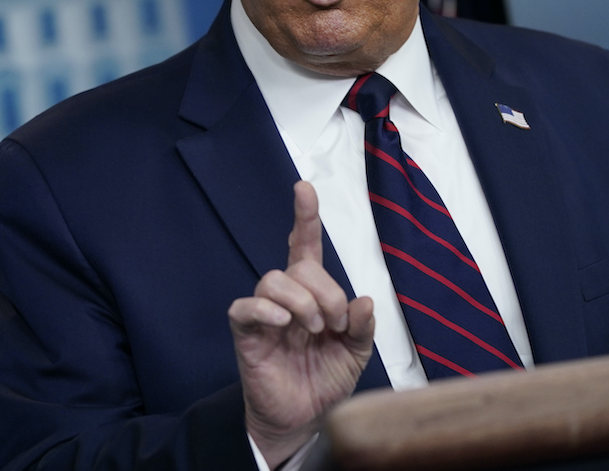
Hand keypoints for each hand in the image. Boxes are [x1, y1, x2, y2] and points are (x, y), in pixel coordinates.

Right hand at [228, 181, 374, 467]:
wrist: (303, 419)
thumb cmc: (324, 380)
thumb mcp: (355, 354)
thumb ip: (361, 326)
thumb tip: (363, 300)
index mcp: (312, 295)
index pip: (305, 247)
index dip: (305, 217)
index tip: (304, 188)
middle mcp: (286, 298)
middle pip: (297, 266)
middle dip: (324, 290)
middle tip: (332, 323)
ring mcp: (264, 314)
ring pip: (273, 279)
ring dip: (301, 301)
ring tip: (312, 329)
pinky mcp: (247, 334)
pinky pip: (246, 307)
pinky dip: (266, 310)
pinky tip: (283, 324)